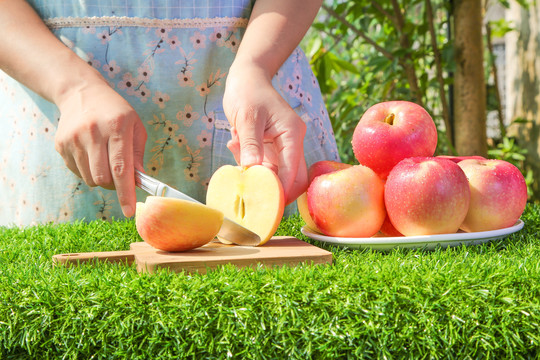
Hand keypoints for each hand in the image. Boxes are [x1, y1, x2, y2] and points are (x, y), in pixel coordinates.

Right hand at [54, 80, 146, 216]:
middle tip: (121, 177)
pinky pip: (78, 173)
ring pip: (90, 179)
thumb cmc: (116, 113)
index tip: (129, 211)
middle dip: (115, 186)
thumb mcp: (136, 126)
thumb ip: (138, 155)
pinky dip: (88, 172)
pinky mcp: (61, 144)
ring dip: (102, 179)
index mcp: (117, 126)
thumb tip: (138, 182)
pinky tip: (92, 155)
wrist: (82, 92)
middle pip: (103, 178)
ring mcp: (74, 138)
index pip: (121, 168)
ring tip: (106, 161)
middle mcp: (93, 132)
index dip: (126, 193)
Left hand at [223, 62, 306, 204]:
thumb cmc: (248, 92)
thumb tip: (251, 169)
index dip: (280, 189)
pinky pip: (267, 167)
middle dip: (275, 190)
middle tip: (253, 195)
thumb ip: (250, 144)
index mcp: (292, 133)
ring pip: (279, 175)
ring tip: (236, 147)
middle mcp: (293, 142)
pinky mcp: (273, 149)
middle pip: (295, 178)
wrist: (247, 78)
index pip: (292, 170)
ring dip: (258, 174)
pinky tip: (235, 144)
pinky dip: (251, 164)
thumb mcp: (246, 117)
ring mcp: (284, 147)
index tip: (265, 203)